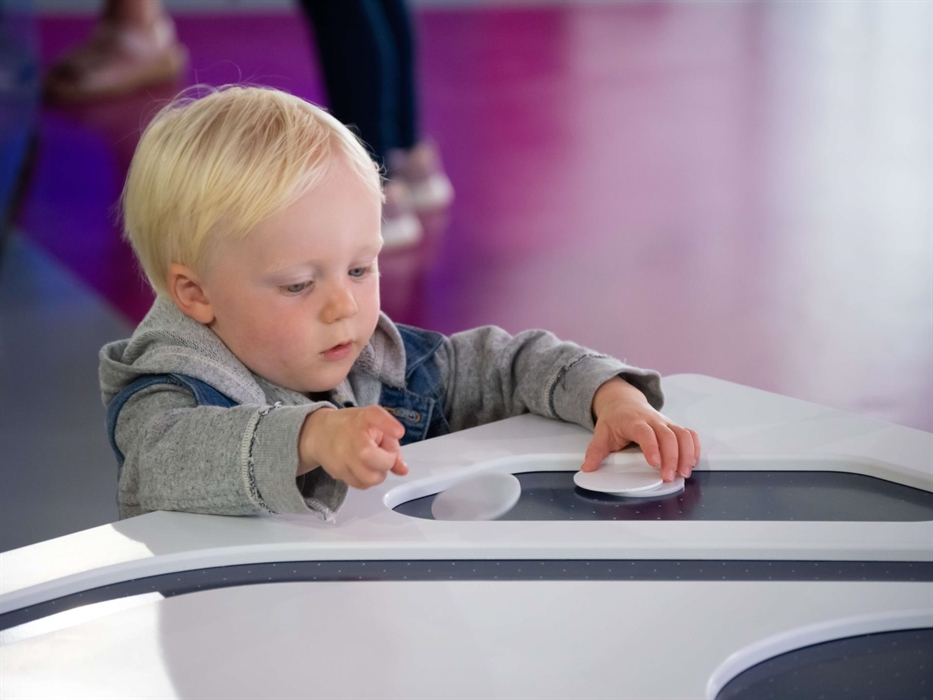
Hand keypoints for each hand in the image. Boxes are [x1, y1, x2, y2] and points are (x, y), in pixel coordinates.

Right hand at [298, 406, 408, 488]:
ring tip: (372, 463)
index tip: (398, 432)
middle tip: (383, 456)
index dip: (388, 425)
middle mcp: (350, 437)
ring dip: (377, 474)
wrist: (319, 434)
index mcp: (362, 419)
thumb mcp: (375, 427)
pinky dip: (366, 480)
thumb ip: (393, 447)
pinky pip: (360, 485)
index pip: (375, 416)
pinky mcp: (336, 472)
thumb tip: (403, 470)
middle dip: (386, 463)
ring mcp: (341, 456)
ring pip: (369, 478)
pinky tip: (362, 468)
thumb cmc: (352, 427)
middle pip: (374, 458)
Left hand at [581, 378, 700, 481]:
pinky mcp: (674, 427)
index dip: (652, 447)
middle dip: (672, 457)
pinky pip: (690, 434)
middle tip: (668, 476)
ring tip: (683, 473)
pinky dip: (694, 448)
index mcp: (634, 421)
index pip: (645, 432)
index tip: (654, 462)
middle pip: (668, 435)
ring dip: (686, 454)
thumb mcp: (601, 433)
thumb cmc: (615, 419)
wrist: (624, 402)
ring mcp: (666, 423)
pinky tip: (692, 462)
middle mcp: (653, 420)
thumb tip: (588, 467)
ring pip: (683, 435)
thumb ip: (595, 451)